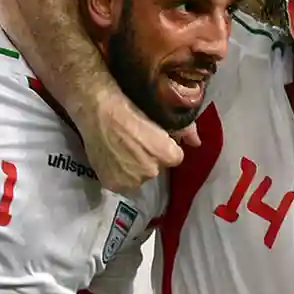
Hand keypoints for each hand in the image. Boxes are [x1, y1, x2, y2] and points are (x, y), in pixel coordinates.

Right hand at [82, 97, 200, 194]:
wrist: (97, 110)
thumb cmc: (129, 108)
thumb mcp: (160, 115)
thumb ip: (184, 131)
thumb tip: (197, 142)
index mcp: (168, 155)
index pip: (174, 158)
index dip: (162, 148)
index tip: (150, 139)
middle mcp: (152, 172)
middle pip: (156, 169)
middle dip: (149, 159)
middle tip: (134, 143)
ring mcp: (132, 181)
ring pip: (138, 177)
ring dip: (133, 169)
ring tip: (120, 151)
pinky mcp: (114, 185)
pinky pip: (121, 183)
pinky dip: (117, 174)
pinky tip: (112, 159)